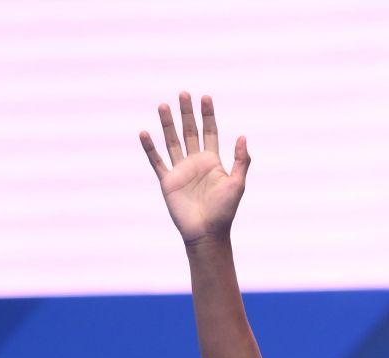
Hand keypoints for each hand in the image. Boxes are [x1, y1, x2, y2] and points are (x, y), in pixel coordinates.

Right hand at [140, 92, 249, 246]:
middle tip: (183, 94)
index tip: (205, 97)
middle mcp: (195, 162)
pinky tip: (144, 133)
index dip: (208, 115)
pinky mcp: (168, 182)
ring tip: (163, 105)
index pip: (209, 132)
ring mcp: (180, 171)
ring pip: (172, 142)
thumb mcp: (237, 184)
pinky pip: (157, 162)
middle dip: (187, 113)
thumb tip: (243, 137)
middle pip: (190, 132)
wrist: (207, 233)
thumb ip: (241, 161)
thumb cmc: (224, 211)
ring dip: (167, 124)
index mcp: (212, 161)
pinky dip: (150, 148)